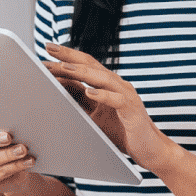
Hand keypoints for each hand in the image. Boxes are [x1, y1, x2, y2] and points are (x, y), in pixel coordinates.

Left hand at [43, 43, 175, 171]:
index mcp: (106, 84)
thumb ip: (79, 100)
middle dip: (69, 56)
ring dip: (82, 72)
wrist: (149, 148)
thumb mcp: (93, 113)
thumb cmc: (121, 130)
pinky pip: (117, 99)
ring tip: (64, 67)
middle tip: (50, 47)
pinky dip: (103, 95)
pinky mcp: (132, 110)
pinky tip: (90, 92)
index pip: (84, 65)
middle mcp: (116, 84)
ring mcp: (126, 95)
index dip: (66, 57)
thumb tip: (56, 89)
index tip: (47, 49)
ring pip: (102, 78)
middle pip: (90, 65)